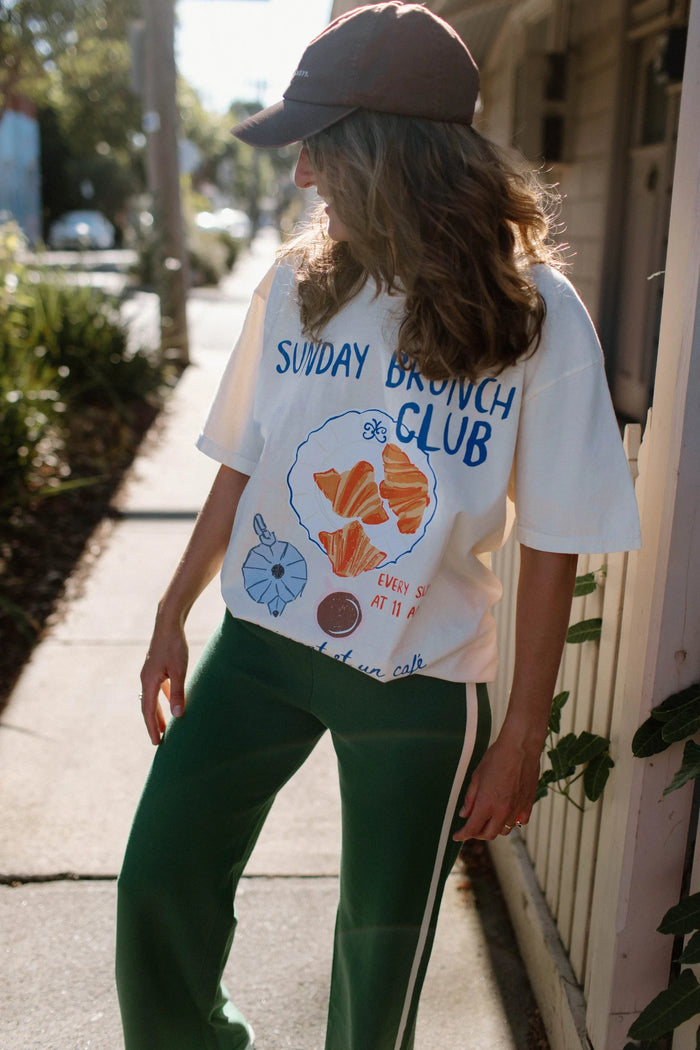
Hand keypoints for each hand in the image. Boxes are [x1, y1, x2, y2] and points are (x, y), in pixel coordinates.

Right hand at [139, 620, 188, 744]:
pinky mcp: (157, 666)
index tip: (157, 742)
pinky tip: (171, 702)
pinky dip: (163, 698)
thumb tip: (177, 715)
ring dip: (158, 711)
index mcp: (148, 681)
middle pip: (148, 706)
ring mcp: (150, 672)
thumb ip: (177, 693)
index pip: (148, 710)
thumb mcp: (179, 670)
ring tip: (165, 725)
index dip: (152, 727)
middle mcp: (146, 678)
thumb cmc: (174, 645)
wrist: (168, 622)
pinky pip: (158, 688)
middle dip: (153, 723)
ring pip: (153, 697)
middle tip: (159, 740)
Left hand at [453, 734, 540, 840]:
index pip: (472, 828)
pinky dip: (512, 822)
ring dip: (495, 828)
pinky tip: (507, 815)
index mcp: (486, 804)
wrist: (520, 747)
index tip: (457, 836)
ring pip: (505, 830)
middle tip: (472, 828)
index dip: (463, 835)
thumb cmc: (496, 758)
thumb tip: (464, 814)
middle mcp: (502, 811)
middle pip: (489, 834)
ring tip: (489, 820)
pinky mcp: (528, 804)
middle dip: (477, 834)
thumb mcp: (476, 777)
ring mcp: (517, 809)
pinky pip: (520, 822)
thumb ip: (470, 799)